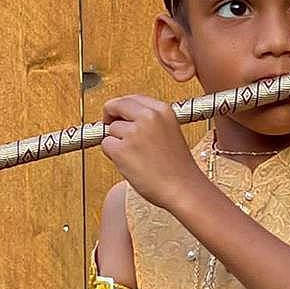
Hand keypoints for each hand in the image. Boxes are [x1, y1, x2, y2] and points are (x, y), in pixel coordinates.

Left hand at [100, 95, 200, 211]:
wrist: (184, 190)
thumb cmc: (179, 169)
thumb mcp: (170, 133)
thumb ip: (150, 122)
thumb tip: (125, 119)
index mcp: (162, 110)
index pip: (132, 98)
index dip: (122, 108)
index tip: (119, 115)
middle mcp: (148, 117)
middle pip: (116, 106)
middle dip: (110, 116)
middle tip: (110, 128)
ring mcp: (134, 133)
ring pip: (111, 129)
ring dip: (117, 142)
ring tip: (135, 158)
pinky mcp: (122, 150)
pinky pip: (106, 145)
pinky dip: (113, 156)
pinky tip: (130, 165)